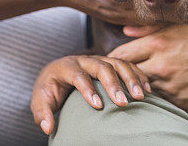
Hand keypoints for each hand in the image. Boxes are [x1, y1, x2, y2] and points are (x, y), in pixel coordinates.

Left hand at [31, 55, 150, 134]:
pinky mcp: (109, 62)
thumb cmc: (49, 90)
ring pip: (117, 63)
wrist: (55, 74)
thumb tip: (48, 127)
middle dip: (113, 84)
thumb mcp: (40, 102)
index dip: (88, 90)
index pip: (78, 76)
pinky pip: (127, 64)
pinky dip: (138, 75)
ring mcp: (98, 59)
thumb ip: (42, 114)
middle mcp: (84, 60)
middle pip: (101, 66)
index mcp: (66, 67)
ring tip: (141, 96)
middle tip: (123, 103)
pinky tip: (147, 89)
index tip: (98, 106)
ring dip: (130, 78)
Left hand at [108, 21, 187, 112]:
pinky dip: (162, 96)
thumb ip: (150, 29)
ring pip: (145, 90)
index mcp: (159, 43)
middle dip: (123, 76)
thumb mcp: (181, 26)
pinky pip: (164, 101)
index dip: (113, 60)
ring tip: (143, 84)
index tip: (112, 62)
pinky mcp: (184, 102)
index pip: (121, 55)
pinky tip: (166, 90)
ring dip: (142, 88)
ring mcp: (173, 86)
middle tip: (122, 76)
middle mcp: (163, 66)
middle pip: (128, 75)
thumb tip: (125, 31)